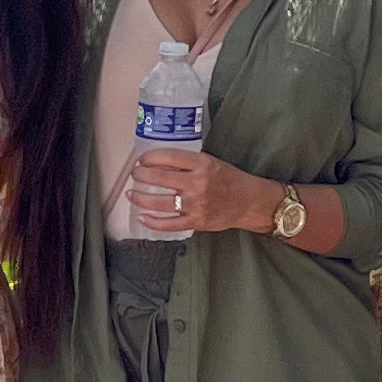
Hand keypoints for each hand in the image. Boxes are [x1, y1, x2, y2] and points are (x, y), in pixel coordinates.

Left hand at [130, 147, 276, 234]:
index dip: (149, 157)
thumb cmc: (230, 180)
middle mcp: (197, 183)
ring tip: (132, 194)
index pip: (168, 157)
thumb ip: (188, 163)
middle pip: (159, 178)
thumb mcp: (211, 162)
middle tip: (135, 175)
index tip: (142, 159)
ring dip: (140, 198)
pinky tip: (142, 218)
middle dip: (140, 175)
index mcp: (202, 164)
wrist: (249, 202)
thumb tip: (159, 162)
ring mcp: (195, 204)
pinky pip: (168, 224)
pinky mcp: (196, 221)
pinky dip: (152, 222)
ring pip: (159, 202)